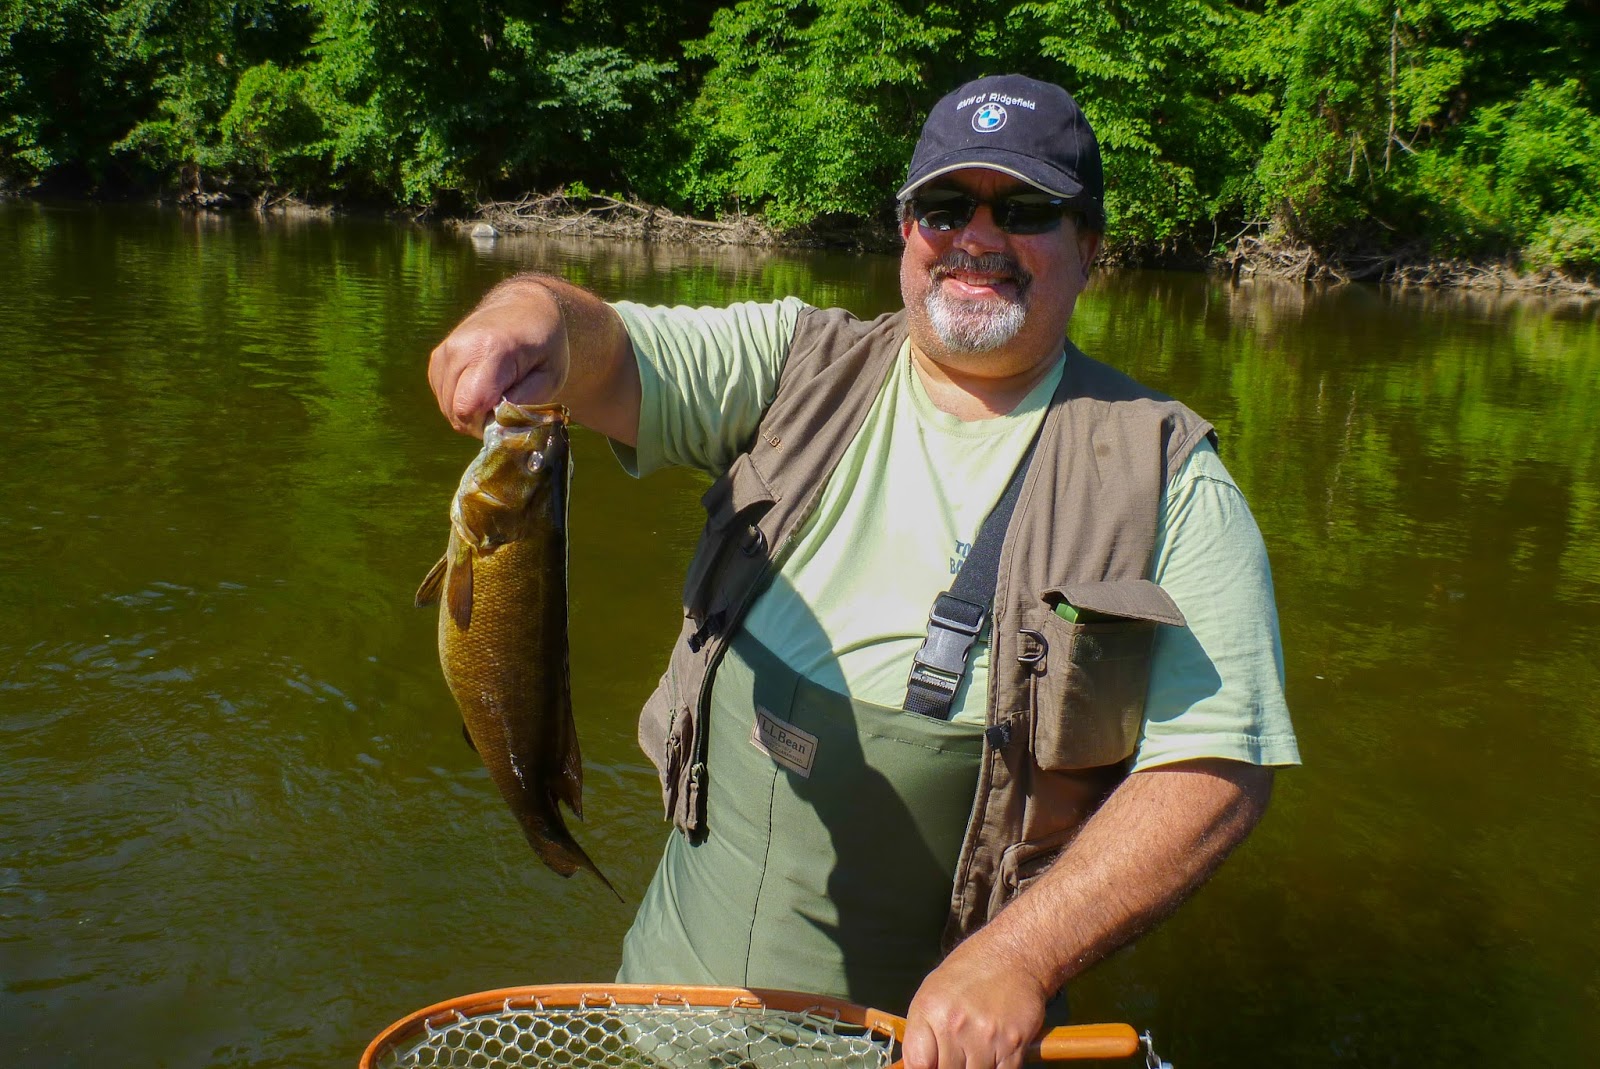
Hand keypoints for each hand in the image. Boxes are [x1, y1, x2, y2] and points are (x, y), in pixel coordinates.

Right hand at [428, 282, 569, 436]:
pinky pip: (443, 397)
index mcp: (490, 350)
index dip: (488, 424)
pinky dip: (462, 402)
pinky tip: (483, 387)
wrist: (524, 308)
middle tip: (507, 407)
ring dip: (472, 413)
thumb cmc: (545, 345)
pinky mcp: (437, 359)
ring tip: (497, 394)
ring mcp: (444, 352)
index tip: (509, 415)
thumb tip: (498, 427)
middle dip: (481, 421)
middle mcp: (459, 349)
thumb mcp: (550, 376)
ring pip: (447, 408)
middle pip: (455, 411)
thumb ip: (524, 404)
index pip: (468, 407)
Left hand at [901, 933, 1051, 1068]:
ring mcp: (986, 1037)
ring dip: (973, 1068)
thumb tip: (918, 1067)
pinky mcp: (1013, 1044)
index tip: (930, 1066)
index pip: (917, 1065)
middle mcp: (955, 1025)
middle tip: (956, 1054)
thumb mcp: (931, 993)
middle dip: (950, 1067)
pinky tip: (992, 1054)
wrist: (1012, 955)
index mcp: (930, 1011)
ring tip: (974, 1051)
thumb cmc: (969, 973)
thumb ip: (921, 1033)